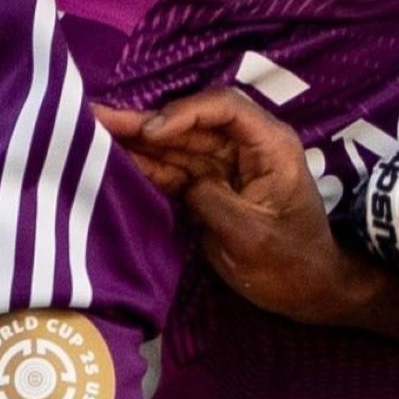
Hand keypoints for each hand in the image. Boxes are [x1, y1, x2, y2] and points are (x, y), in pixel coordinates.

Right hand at [95, 89, 381, 325]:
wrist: (307, 289)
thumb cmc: (289, 261)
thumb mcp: (249, 234)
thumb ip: (211, 200)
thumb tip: (179, 177)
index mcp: (270, 145)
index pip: (225, 108)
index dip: (184, 112)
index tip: (151, 131)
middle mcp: (247, 146)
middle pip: (192, 122)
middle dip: (146, 121)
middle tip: (95, 115)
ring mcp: (226, 165)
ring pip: (177, 144)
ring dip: (137, 139)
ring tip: (90, 128)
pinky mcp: (210, 187)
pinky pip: (174, 169)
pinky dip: (145, 165)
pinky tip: (110, 158)